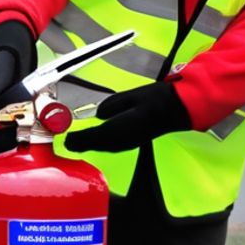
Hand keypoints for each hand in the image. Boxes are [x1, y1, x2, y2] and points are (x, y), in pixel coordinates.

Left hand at [63, 81, 191, 152]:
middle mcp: (122, 140)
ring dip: (90, 146)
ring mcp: (129, 143)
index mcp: (120, 128)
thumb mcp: (131, 97)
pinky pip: (111, 146)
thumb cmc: (156, 99)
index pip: (93, 136)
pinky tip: (97, 141)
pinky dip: (100, 145)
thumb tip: (100, 115)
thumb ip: (112, 106)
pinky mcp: (133, 142)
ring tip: (77, 143)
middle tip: (68, 143)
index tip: (66, 140)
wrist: (178, 109)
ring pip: (103, 147)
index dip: (78, 139)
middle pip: (96, 145)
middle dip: (81, 144)